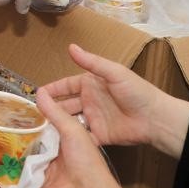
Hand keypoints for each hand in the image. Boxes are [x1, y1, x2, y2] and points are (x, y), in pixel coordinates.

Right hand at [0, 85, 122, 187]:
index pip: (32, 135)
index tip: (2, 116)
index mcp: (55, 148)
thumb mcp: (72, 130)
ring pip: (9, 171)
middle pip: (17, 152)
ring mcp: (34, 181)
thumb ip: (55, 112)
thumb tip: (39, 92)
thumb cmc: (85, 162)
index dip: (18, 127)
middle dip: (2, 146)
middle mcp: (43, 164)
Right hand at [38, 44, 188, 154]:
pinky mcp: (99, 135)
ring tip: (40, 128)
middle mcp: (89, 101)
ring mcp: (93, 119)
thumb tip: (70, 47)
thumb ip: (92, 62)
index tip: (36, 94)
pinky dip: (70, 138)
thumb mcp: (114, 73)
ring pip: (69, 121)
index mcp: (91, 84)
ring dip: (57, 123)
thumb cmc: (136, 92)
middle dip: (50, 108)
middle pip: (64, 104)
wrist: (155, 119)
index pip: (65, 86)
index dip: (52, 89)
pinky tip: (57, 140)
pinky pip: (81, 136)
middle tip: (33, 114)